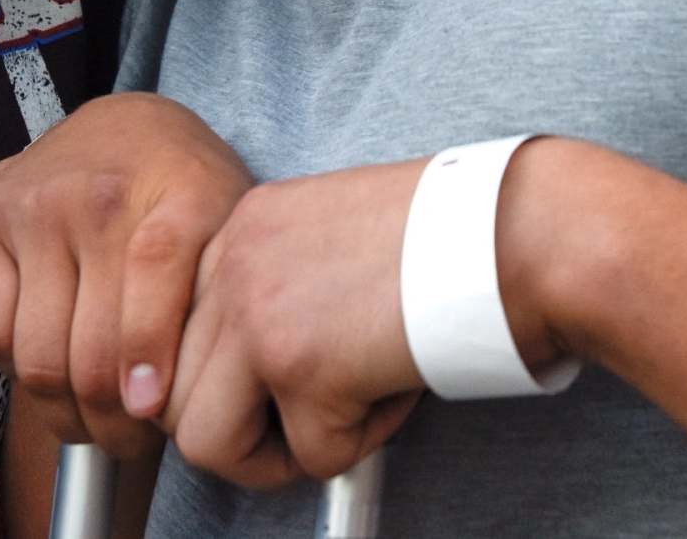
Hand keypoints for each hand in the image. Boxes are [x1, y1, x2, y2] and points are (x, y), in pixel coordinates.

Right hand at [0, 93, 253, 456]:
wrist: (126, 123)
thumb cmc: (187, 194)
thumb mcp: (229, 231)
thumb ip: (218, 304)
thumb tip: (184, 403)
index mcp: (179, 193)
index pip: (150, 295)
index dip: (148, 370)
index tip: (153, 415)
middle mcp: (99, 194)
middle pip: (90, 352)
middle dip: (113, 422)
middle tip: (132, 439)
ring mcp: (35, 203)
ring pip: (37, 357)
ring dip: (66, 412)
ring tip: (94, 420)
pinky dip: (16, 367)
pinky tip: (52, 361)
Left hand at [162, 160, 427, 488]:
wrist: (511, 233)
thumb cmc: (448, 235)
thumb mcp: (334, 233)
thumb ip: (279, 283)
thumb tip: (251, 372)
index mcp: (240, 227)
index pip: (176, 331)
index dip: (222, 380)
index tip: (264, 397)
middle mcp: (233, 263)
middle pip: (175, 392)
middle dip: (241, 427)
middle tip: (307, 422)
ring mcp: (258, 315)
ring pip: (207, 442)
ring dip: (278, 452)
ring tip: (342, 421)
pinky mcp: (301, 368)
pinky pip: (310, 458)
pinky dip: (359, 446)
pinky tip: (396, 393)